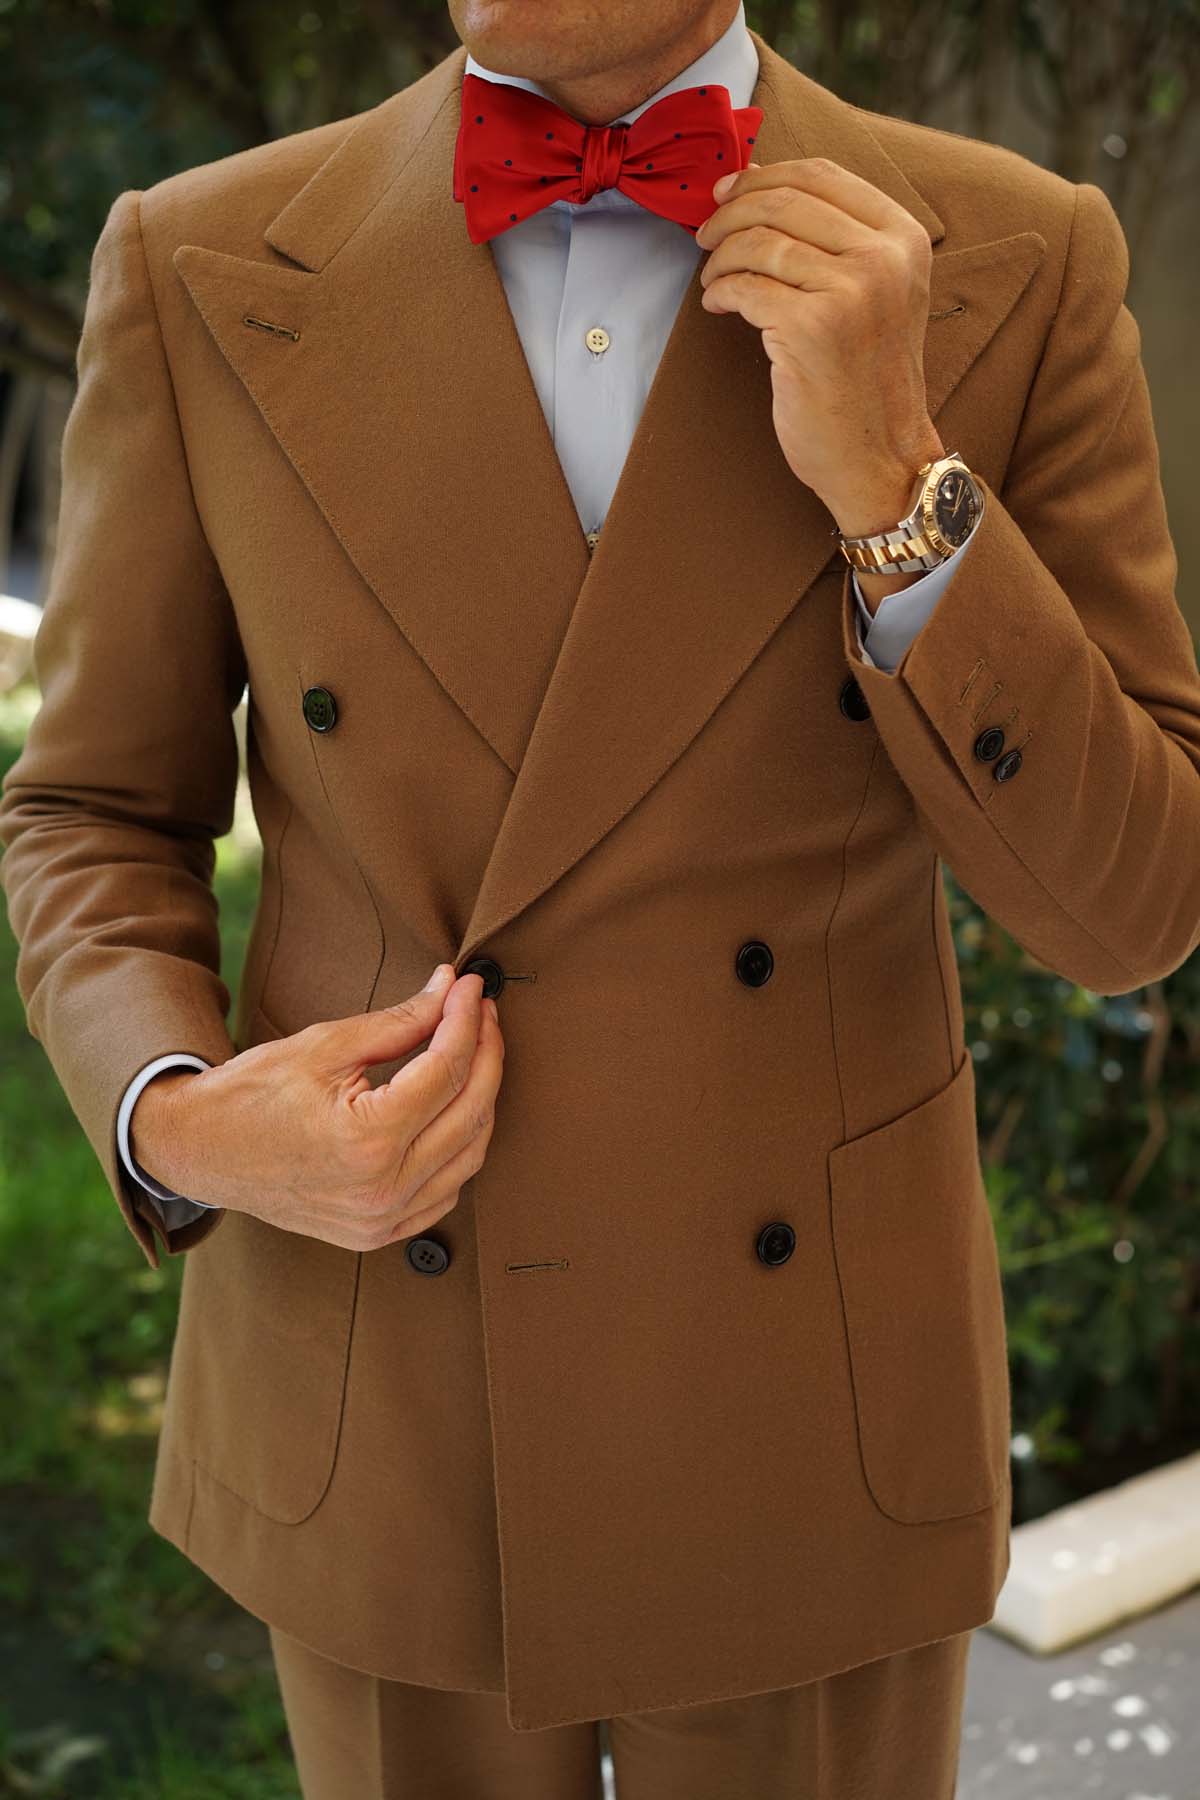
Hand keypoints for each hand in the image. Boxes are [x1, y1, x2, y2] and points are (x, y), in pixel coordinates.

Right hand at [128, 966, 504, 1250]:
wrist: (202, 1151)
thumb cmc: (252, 1094)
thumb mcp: (325, 1046)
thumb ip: (400, 1021)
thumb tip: (450, 991)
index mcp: (368, 1140)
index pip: (446, 1069)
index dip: (466, 1019)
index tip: (470, 987)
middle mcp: (383, 1189)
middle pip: (470, 1111)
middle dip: (486, 1052)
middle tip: (480, 1010)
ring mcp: (383, 1219)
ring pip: (470, 1154)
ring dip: (481, 1098)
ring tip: (474, 1050)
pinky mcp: (378, 1233)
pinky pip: (446, 1191)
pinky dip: (461, 1147)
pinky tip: (455, 1108)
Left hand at [693, 157, 944, 540]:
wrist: (879, 456)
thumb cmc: (866, 379)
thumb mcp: (877, 294)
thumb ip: (838, 242)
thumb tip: (761, 188)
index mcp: (903, 238)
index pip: (823, 175)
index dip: (764, 176)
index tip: (727, 191)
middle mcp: (883, 258)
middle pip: (785, 201)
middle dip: (731, 213)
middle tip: (705, 235)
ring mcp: (851, 292)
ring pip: (760, 242)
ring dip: (721, 257)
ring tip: (713, 280)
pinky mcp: (812, 328)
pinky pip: (746, 287)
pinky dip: (721, 292)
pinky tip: (718, 305)